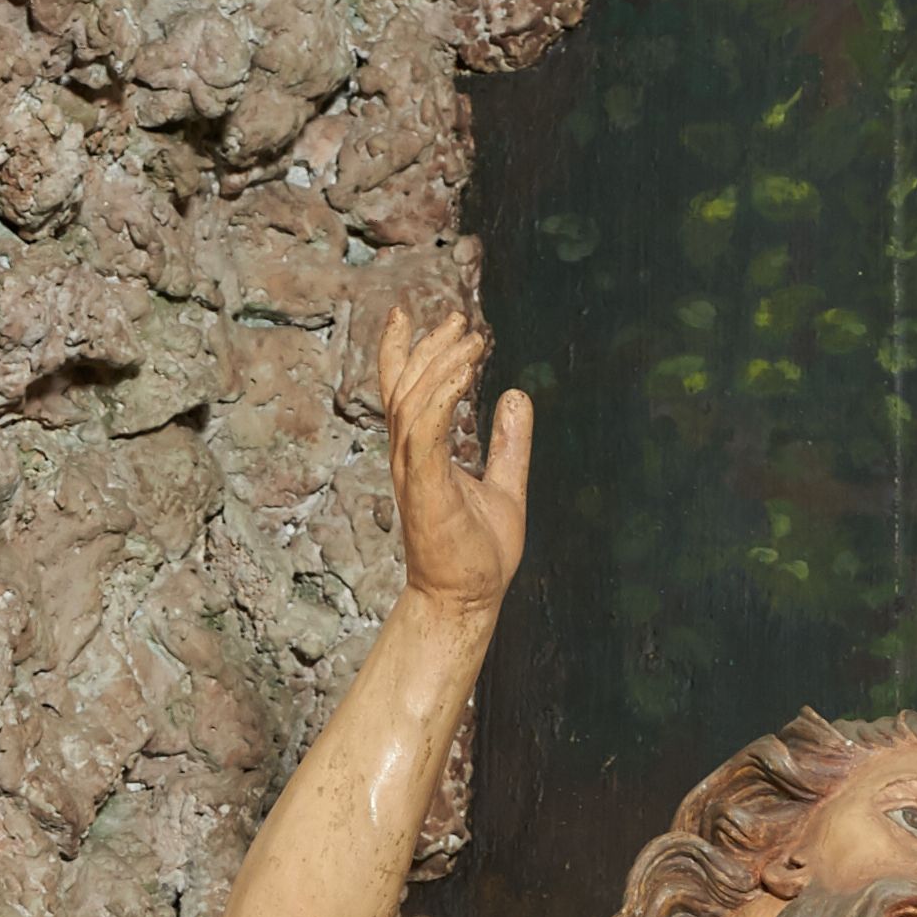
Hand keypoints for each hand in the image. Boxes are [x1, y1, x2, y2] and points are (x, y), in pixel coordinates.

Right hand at [379, 306, 530, 616]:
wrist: (466, 601)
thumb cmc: (476, 555)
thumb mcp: (504, 486)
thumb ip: (508, 443)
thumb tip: (516, 395)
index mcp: (420, 456)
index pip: (402, 392)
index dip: (400, 351)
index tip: (408, 314)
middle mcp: (408, 459)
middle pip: (406, 387)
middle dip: (430, 348)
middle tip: (461, 321)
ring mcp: (413, 474)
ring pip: (413, 403)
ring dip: (440, 367)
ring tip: (470, 341)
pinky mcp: (425, 490)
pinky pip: (425, 435)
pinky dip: (441, 401)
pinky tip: (462, 378)